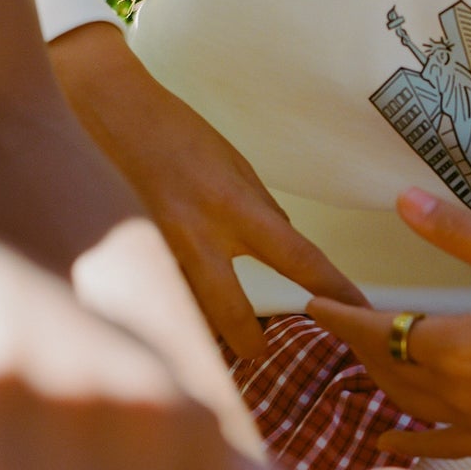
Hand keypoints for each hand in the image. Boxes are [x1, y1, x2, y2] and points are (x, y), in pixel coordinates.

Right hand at [51, 22, 368, 357]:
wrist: (112, 112)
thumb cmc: (180, 134)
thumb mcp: (237, 165)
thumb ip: (263, 211)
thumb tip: (289, 241)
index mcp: (235, 208)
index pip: (298, 258)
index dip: (333, 290)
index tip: (358, 313)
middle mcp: (198, 236)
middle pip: (230, 311)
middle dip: (249, 342)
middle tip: (261, 357)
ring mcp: (160, 251)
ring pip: (188, 311)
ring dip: (205, 331)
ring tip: (217, 350)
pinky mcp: (131, 256)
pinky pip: (159, 295)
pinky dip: (171, 309)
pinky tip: (172, 323)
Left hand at [307, 188, 470, 457]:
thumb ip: (457, 234)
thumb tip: (404, 199)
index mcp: (453, 345)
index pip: (378, 331)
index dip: (342, 318)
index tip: (313, 304)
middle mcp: (455, 390)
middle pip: (387, 368)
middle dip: (357, 345)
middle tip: (337, 324)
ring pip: (407, 403)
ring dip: (378, 381)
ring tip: (361, 361)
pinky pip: (442, 443)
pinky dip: (409, 439)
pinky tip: (389, 438)